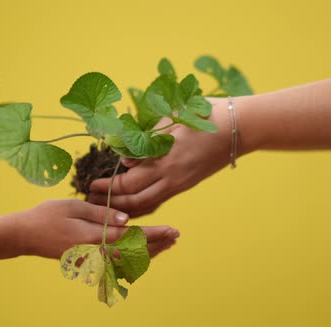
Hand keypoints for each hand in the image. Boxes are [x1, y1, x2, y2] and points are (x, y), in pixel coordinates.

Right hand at [14, 200, 178, 257]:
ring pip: (127, 261)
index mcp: (94, 236)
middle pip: (134, 253)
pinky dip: (132, 259)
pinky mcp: (88, 261)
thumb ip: (101, 214)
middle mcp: (96, 252)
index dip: (153, 233)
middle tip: (175, 237)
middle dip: (157, 244)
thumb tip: (127, 220)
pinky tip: (142, 253)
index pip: (131, 237)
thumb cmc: (47, 215)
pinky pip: (116, 263)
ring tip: (166, 244)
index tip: (171, 229)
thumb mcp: (73, 206)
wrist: (24, 235)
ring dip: (148, 253)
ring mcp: (92, 259)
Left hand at [88, 98, 233, 216]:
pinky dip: (143, 205)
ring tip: (107, 207)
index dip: (108, 186)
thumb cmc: (204, 115)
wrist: (239, 127)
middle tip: (92, 199)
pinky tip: (132, 206)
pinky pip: (160, 200)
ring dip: (126, 208)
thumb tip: (126, 159)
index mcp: (166, 159)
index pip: (129, 182)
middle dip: (111, 202)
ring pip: (148, 205)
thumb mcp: (171, 120)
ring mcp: (181, 183)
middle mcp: (172, 177)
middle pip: (135, 199)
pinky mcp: (187, 184)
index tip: (91, 184)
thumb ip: (146, 139)